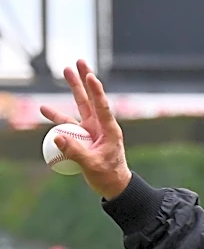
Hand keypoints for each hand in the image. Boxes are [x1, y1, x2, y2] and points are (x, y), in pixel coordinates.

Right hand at [40, 59, 131, 199]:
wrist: (114, 187)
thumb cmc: (109, 176)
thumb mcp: (92, 165)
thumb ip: (75, 152)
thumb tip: (56, 137)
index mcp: (109, 131)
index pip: (102, 107)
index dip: (96, 91)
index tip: (91, 76)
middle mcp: (101, 127)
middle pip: (91, 99)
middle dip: (84, 80)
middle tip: (79, 61)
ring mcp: (92, 131)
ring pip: (81, 106)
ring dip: (73, 89)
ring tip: (65, 70)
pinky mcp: (84, 137)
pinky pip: (69, 125)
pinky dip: (57, 118)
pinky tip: (45, 109)